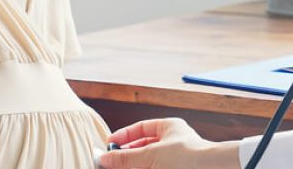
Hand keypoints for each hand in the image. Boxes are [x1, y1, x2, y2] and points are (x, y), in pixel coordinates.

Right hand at [98, 118, 239, 168]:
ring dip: (134, 165)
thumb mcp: (151, 155)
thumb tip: (104, 159)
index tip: (110, 144)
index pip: (141, 128)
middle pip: (143, 147)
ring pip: (149, 161)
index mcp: (169, 128)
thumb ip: (126, 158)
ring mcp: (176, 159)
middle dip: (127, 155)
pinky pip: (155, 168)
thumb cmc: (188, 156)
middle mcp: (173, 142)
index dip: (124, 135)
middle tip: (111, 162)